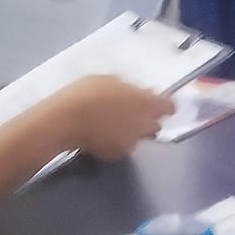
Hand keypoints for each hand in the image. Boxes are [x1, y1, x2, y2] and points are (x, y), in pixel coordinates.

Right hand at [43, 75, 174, 160]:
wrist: (65, 120)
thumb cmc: (87, 92)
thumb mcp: (110, 80)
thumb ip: (130, 88)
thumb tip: (140, 92)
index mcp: (146, 103)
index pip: (169, 107)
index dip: (164, 104)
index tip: (155, 101)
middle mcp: (144, 125)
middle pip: (156, 124)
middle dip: (148, 120)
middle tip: (131, 112)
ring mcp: (131, 142)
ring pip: (139, 137)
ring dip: (132, 131)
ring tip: (112, 123)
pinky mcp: (116, 155)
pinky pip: (122, 146)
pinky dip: (116, 141)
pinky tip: (101, 134)